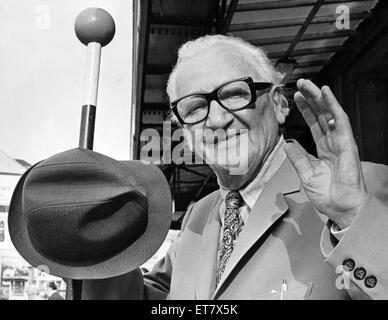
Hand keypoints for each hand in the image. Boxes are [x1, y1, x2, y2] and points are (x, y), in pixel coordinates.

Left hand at [285, 79, 366, 228]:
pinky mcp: (347, 143)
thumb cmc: (327, 194)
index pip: (314, 124)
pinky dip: (333, 106)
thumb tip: (288, 143)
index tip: (296, 98)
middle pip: (321, 115)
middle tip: (301, 84)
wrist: (340, 207)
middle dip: (311, 99)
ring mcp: (340, 142)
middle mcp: (332, 142)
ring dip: (319, 98)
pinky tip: (326, 93)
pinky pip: (340, 121)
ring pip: (329, 114)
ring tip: (309, 84)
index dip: (306, 110)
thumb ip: (298, 157)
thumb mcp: (306, 174)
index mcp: (323, 149)